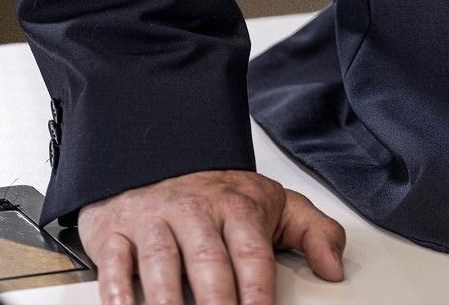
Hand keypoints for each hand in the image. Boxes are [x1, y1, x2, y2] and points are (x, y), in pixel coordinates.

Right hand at [78, 168, 345, 304]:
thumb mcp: (277, 205)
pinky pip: (114, 262)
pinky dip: (117, 289)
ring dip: (167, 300)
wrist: (158, 159)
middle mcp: (196, 213)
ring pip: (161, 263)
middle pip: (208, 262)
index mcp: (239, 208)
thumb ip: (315, 233)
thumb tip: (335, 270)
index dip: (258, 289)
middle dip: (217, 301)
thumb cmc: (219, 196)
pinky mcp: (114, 232)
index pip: (252, 254)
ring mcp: (153, 221)